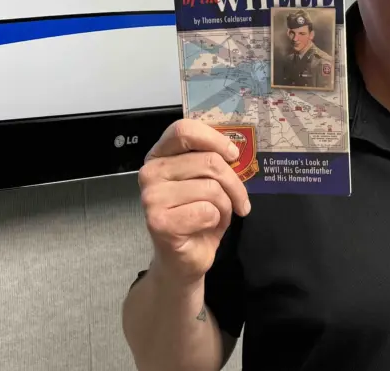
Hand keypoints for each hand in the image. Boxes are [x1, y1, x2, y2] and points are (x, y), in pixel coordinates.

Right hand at [138, 119, 251, 287]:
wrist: (183, 259)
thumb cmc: (197, 217)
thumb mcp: (207, 181)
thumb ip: (212, 160)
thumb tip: (234, 148)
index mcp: (160, 155)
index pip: (184, 130)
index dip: (215, 139)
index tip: (234, 155)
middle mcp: (150, 172)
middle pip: (209, 161)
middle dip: (233, 183)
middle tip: (239, 201)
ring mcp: (151, 197)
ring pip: (211, 188)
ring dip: (225, 206)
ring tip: (216, 216)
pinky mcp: (158, 221)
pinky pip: (207, 211)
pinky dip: (216, 221)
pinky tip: (204, 228)